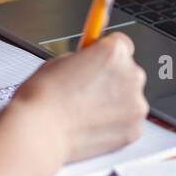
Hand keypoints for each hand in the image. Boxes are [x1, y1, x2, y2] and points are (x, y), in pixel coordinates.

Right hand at [12, 31, 148, 163]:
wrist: (40, 132)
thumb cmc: (43, 98)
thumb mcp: (61, 60)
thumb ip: (86, 59)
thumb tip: (93, 64)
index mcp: (114, 52)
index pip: (122, 44)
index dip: (107, 55)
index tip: (101, 62)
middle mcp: (132, 75)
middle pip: (128, 72)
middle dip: (111, 80)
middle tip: (86, 92)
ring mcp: (135, 104)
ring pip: (129, 99)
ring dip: (114, 103)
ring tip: (86, 112)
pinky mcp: (135, 129)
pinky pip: (128, 122)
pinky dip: (115, 125)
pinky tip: (92, 126)